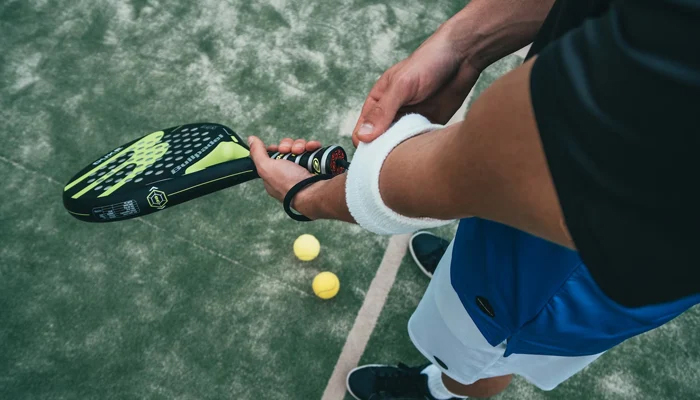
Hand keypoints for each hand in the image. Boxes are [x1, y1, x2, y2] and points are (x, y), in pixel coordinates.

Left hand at [247, 136, 321, 203]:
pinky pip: (312, 150)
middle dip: (288, 146)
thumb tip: (251, 139)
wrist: (313, 191)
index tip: (278, 149)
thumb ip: (257, 153)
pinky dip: (312, 147)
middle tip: (290, 151)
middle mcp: (288, 173)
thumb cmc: (287, 184)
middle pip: (286, 150)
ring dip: (300, 145)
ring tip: (302, 151)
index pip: (272, 157)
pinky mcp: (315, 165)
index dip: (275, 150)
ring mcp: (302, 169)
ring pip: (299, 148)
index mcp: (274, 176)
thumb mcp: (266, 168)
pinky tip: (312, 148)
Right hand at [352, 28, 480, 145]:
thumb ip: (383, 111)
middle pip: (380, 143)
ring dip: (402, 154)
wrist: (462, 56)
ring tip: (410, 156)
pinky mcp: (428, 126)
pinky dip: (419, 150)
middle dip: (384, 154)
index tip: (374, 157)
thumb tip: (363, 136)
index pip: (362, 131)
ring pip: (399, 147)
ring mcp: (410, 121)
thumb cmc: (428, 63)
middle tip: (394, 161)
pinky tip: (424, 152)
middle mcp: (392, 114)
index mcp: (378, 102)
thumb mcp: (401, 86)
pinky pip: (418, 144)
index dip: (365, 146)